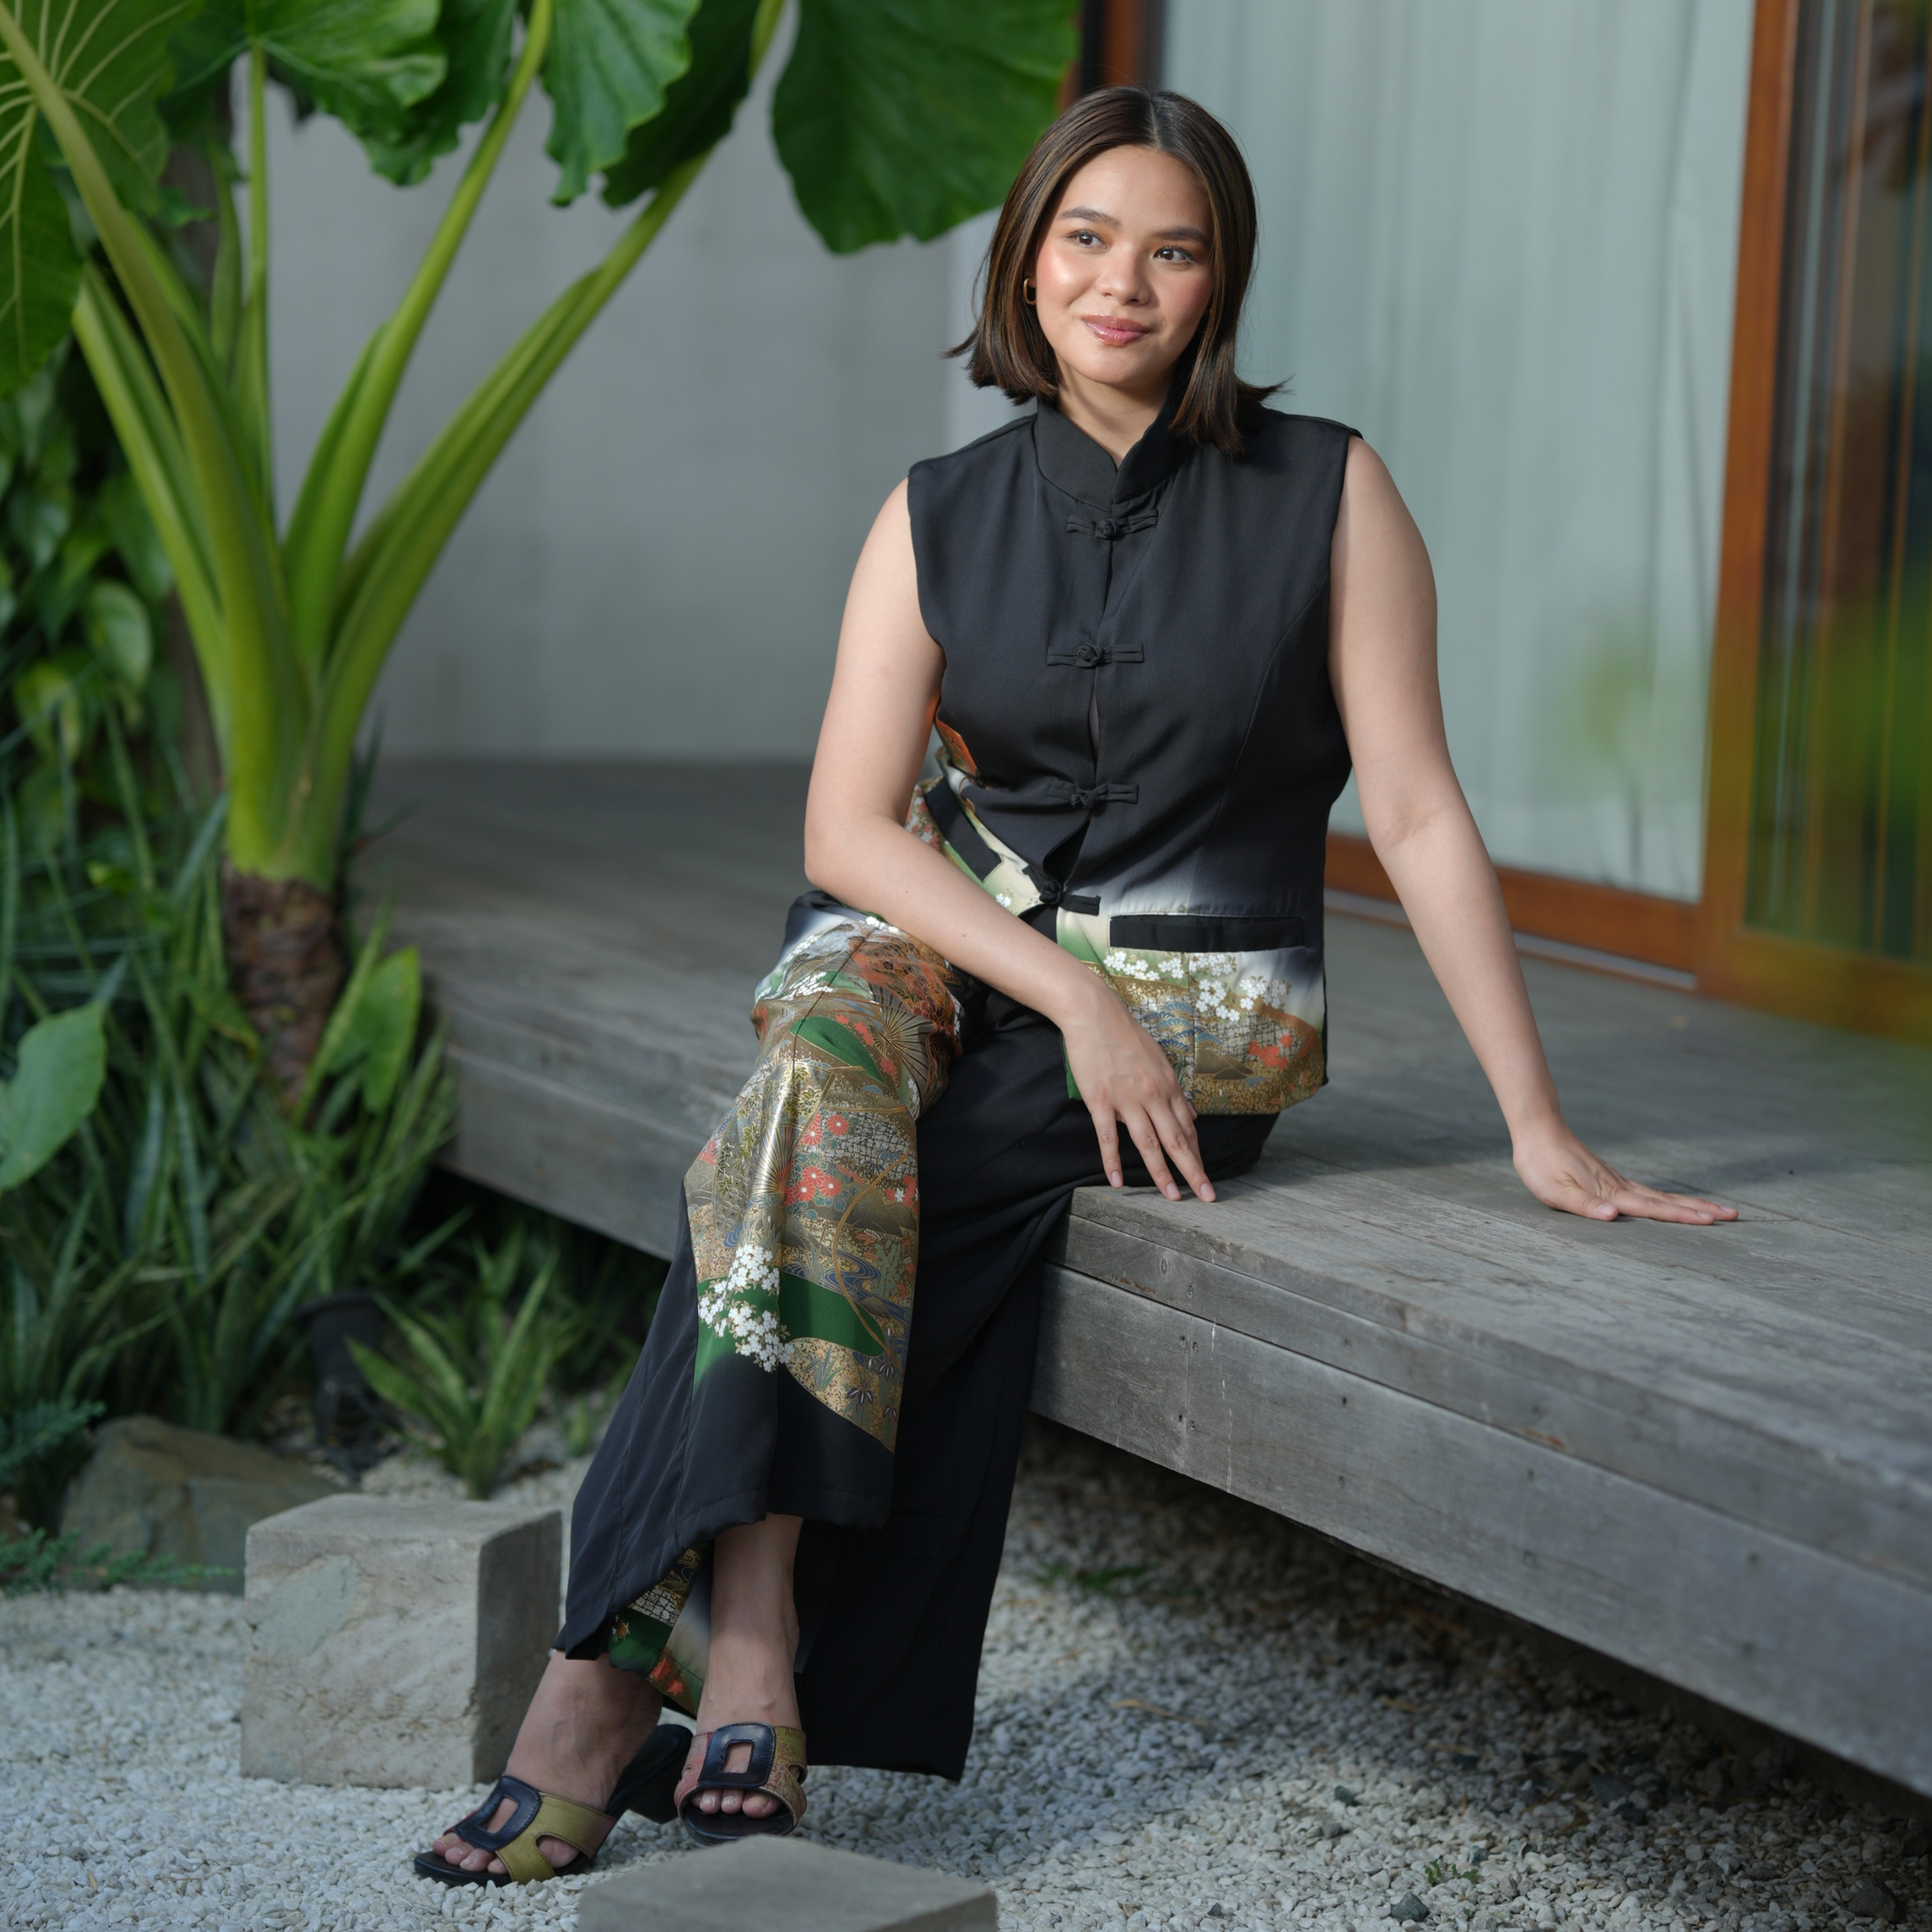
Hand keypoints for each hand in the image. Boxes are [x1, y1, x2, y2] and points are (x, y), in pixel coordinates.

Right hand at [1059, 977, 1214, 1202]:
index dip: (1198, 1155)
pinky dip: (1113, 1161)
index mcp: (1168, 1085)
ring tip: (1172, 1197)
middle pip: (1176, 1140)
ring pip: (1149, 1143)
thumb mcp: (1159, 1059)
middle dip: (1194, 1171)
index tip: (1205, 1177)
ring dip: (1162, 1173)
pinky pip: (1108, 1137)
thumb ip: (1174, 1090)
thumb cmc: (1126, 1035)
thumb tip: (1191, 1114)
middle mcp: (1153, 1095)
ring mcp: (1127, 1099)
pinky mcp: (1100, 1100)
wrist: (1095, 1014)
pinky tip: (1118, 1182)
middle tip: (1207, 1196)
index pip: (1188, 1128)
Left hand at [1512, 1119, 1736, 1223]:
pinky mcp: (1611, 1177)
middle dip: (1700, 1210)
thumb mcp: (1555, 1191)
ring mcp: (1618, 1180)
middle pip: (1667, 1201)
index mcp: (1610, 1193)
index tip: (1711, 1222)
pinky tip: (1674, 1204)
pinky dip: (1668, 1200)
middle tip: (1734, 1216)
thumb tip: (1614, 1217)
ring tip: (1717, 1210)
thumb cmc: (1541, 1164)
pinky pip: (1648, 1192)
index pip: (1653, 1209)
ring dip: (1690, 1204)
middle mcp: (1621, 1186)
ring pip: (1661, 1196)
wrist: (1539, 1130)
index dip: (1682, 1217)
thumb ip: (1584, 1206)